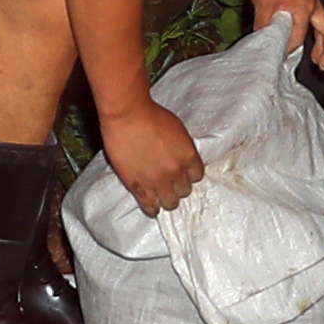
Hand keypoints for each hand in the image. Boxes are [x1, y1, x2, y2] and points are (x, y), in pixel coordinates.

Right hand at [99, 98, 205, 214]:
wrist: (127, 115)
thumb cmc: (150, 115)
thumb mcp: (177, 129)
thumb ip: (182, 147)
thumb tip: (181, 158)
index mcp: (189, 156)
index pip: (197, 176)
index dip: (188, 174)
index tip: (182, 173)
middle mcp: (176, 172)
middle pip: (184, 190)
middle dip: (178, 186)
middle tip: (169, 182)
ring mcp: (157, 181)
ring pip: (170, 202)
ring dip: (166, 198)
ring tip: (160, 195)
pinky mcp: (138, 186)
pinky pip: (150, 205)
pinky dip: (152, 209)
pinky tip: (152, 209)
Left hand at [243, 0, 323, 70]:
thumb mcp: (262, 3)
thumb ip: (265, 26)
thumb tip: (264, 45)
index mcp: (305, 8)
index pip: (298, 38)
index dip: (288, 51)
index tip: (276, 60)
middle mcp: (312, 4)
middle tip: (321, 67)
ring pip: (323, 24)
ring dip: (322, 41)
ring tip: (315, 57)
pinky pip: (313, 17)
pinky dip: (312, 29)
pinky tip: (298, 32)